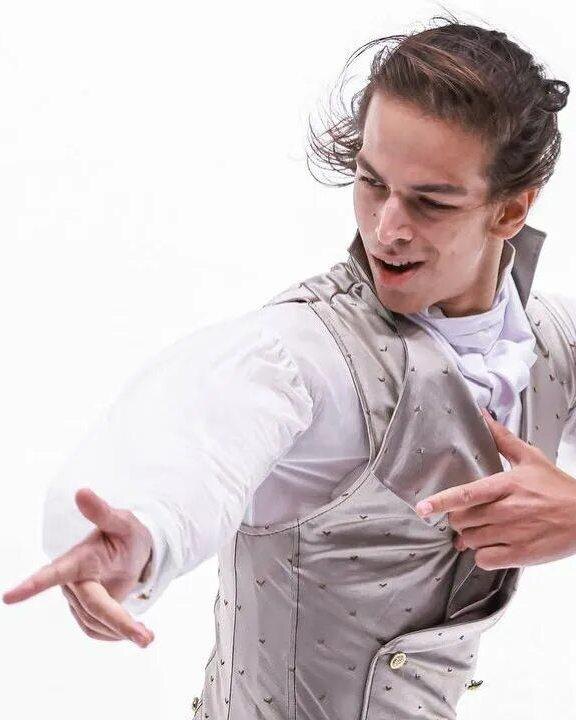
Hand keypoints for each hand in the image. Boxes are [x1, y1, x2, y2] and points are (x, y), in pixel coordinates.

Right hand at [3, 487, 154, 647]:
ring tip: (147, 636)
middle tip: (147, 639)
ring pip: (95, 623)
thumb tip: (81, 491)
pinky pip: (96, 630)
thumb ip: (102, 511)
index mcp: (79, 558)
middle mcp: (73, 581)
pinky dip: (115, 634)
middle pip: (93, 607)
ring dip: (122, 631)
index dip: (33, 584)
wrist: (133, 549)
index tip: (9, 597)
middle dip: (119, 622)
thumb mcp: (122, 521)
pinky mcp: (84, 611)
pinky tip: (133, 632)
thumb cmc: (126, 532)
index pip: (54, 572)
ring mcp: (77, 598)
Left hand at [414, 407, 575, 569]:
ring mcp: (514, 534)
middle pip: (463, 520)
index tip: (422, 507)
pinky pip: (485, 560)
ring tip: (481, 530)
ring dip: (469, 537)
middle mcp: (508, 510)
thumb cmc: (557, 487)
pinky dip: (483, 555)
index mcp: (507, 485)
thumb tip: (482, 415)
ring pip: (471, 540)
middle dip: (458, 519)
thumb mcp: (530, 458)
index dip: (441, 501)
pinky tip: (491, 546)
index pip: (467, 494)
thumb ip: (502, 439)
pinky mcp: (521, 555)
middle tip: (466, 515)